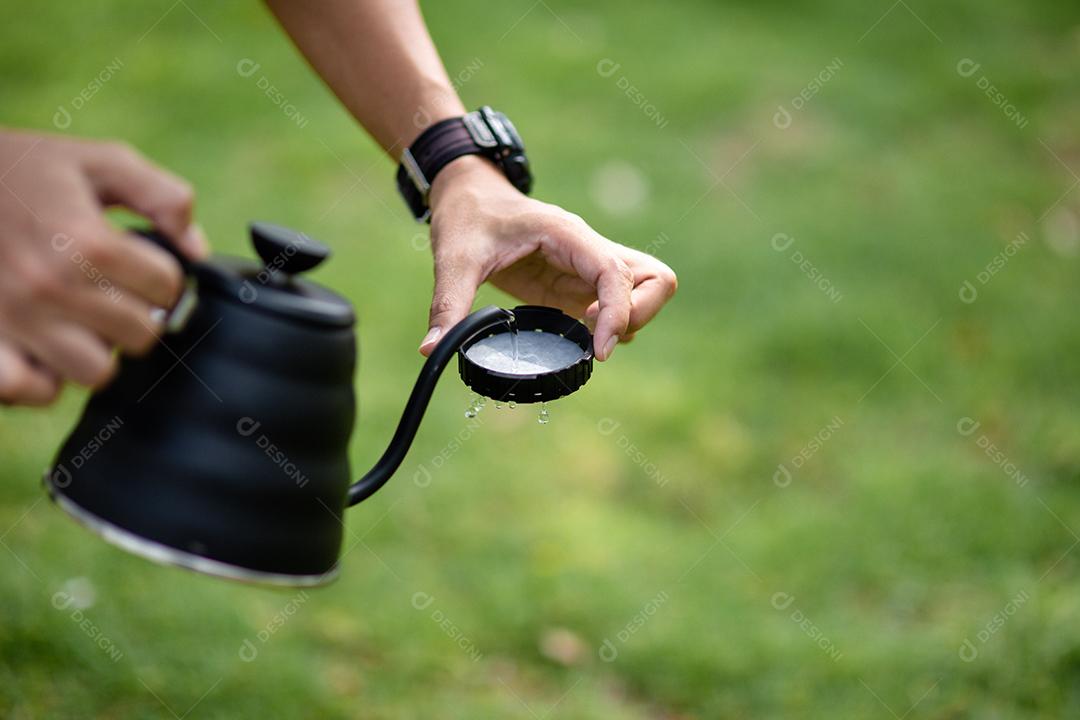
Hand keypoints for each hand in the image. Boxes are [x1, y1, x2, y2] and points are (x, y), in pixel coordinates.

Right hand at [0, 130, 206, 404]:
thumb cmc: (25, 170)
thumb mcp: (98, 160)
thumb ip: (162, 195)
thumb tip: (197, 249)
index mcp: (85, 241)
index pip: (167, 287)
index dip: (164, 274)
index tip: (142, 263)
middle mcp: (51, 287)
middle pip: (140, 335)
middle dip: (138, 312)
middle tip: (114, 290)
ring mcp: (16, 320)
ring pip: (96, 371)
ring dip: (98, 348)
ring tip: (81, 317)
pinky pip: (35, 389)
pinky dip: (46, 376)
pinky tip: (46, 345)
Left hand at [421, 156, 676, 360]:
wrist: (469, 194)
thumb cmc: (467, 215)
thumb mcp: (453, 258)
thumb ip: (448, 303)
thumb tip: (432, 349)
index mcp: (568, 235)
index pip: (616, 273)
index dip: (618, 313)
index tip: (598, 351)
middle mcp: (589, 248)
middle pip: (656, 279)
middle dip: (638, 315)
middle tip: (595, 339)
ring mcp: (588, 267)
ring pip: (647, 289)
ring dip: (631, 320)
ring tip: (587, 339)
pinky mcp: (579, 284)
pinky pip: (619, 305)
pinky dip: (613, 326)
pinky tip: (578, 338)